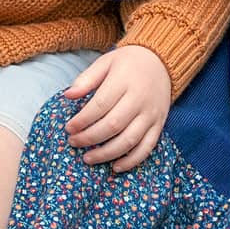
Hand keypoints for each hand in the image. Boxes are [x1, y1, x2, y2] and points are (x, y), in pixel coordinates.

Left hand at [63, 45, 171, 172]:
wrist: (161, 61)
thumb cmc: (128, 63)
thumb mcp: (106, 62)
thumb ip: (86, 79)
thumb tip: (68, 95)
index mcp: (124, 81)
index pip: (100, 105)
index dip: (82, 120)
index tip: (68, 128)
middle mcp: (139, 99)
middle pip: (113, 125)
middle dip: (90, 138)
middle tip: (73, 142)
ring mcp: (151, 114)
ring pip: (129, 140)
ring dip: (106, 153)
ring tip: (88, 158)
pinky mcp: (159, 124)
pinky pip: (147, 147)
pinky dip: (132, 161)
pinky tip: (115, 167)